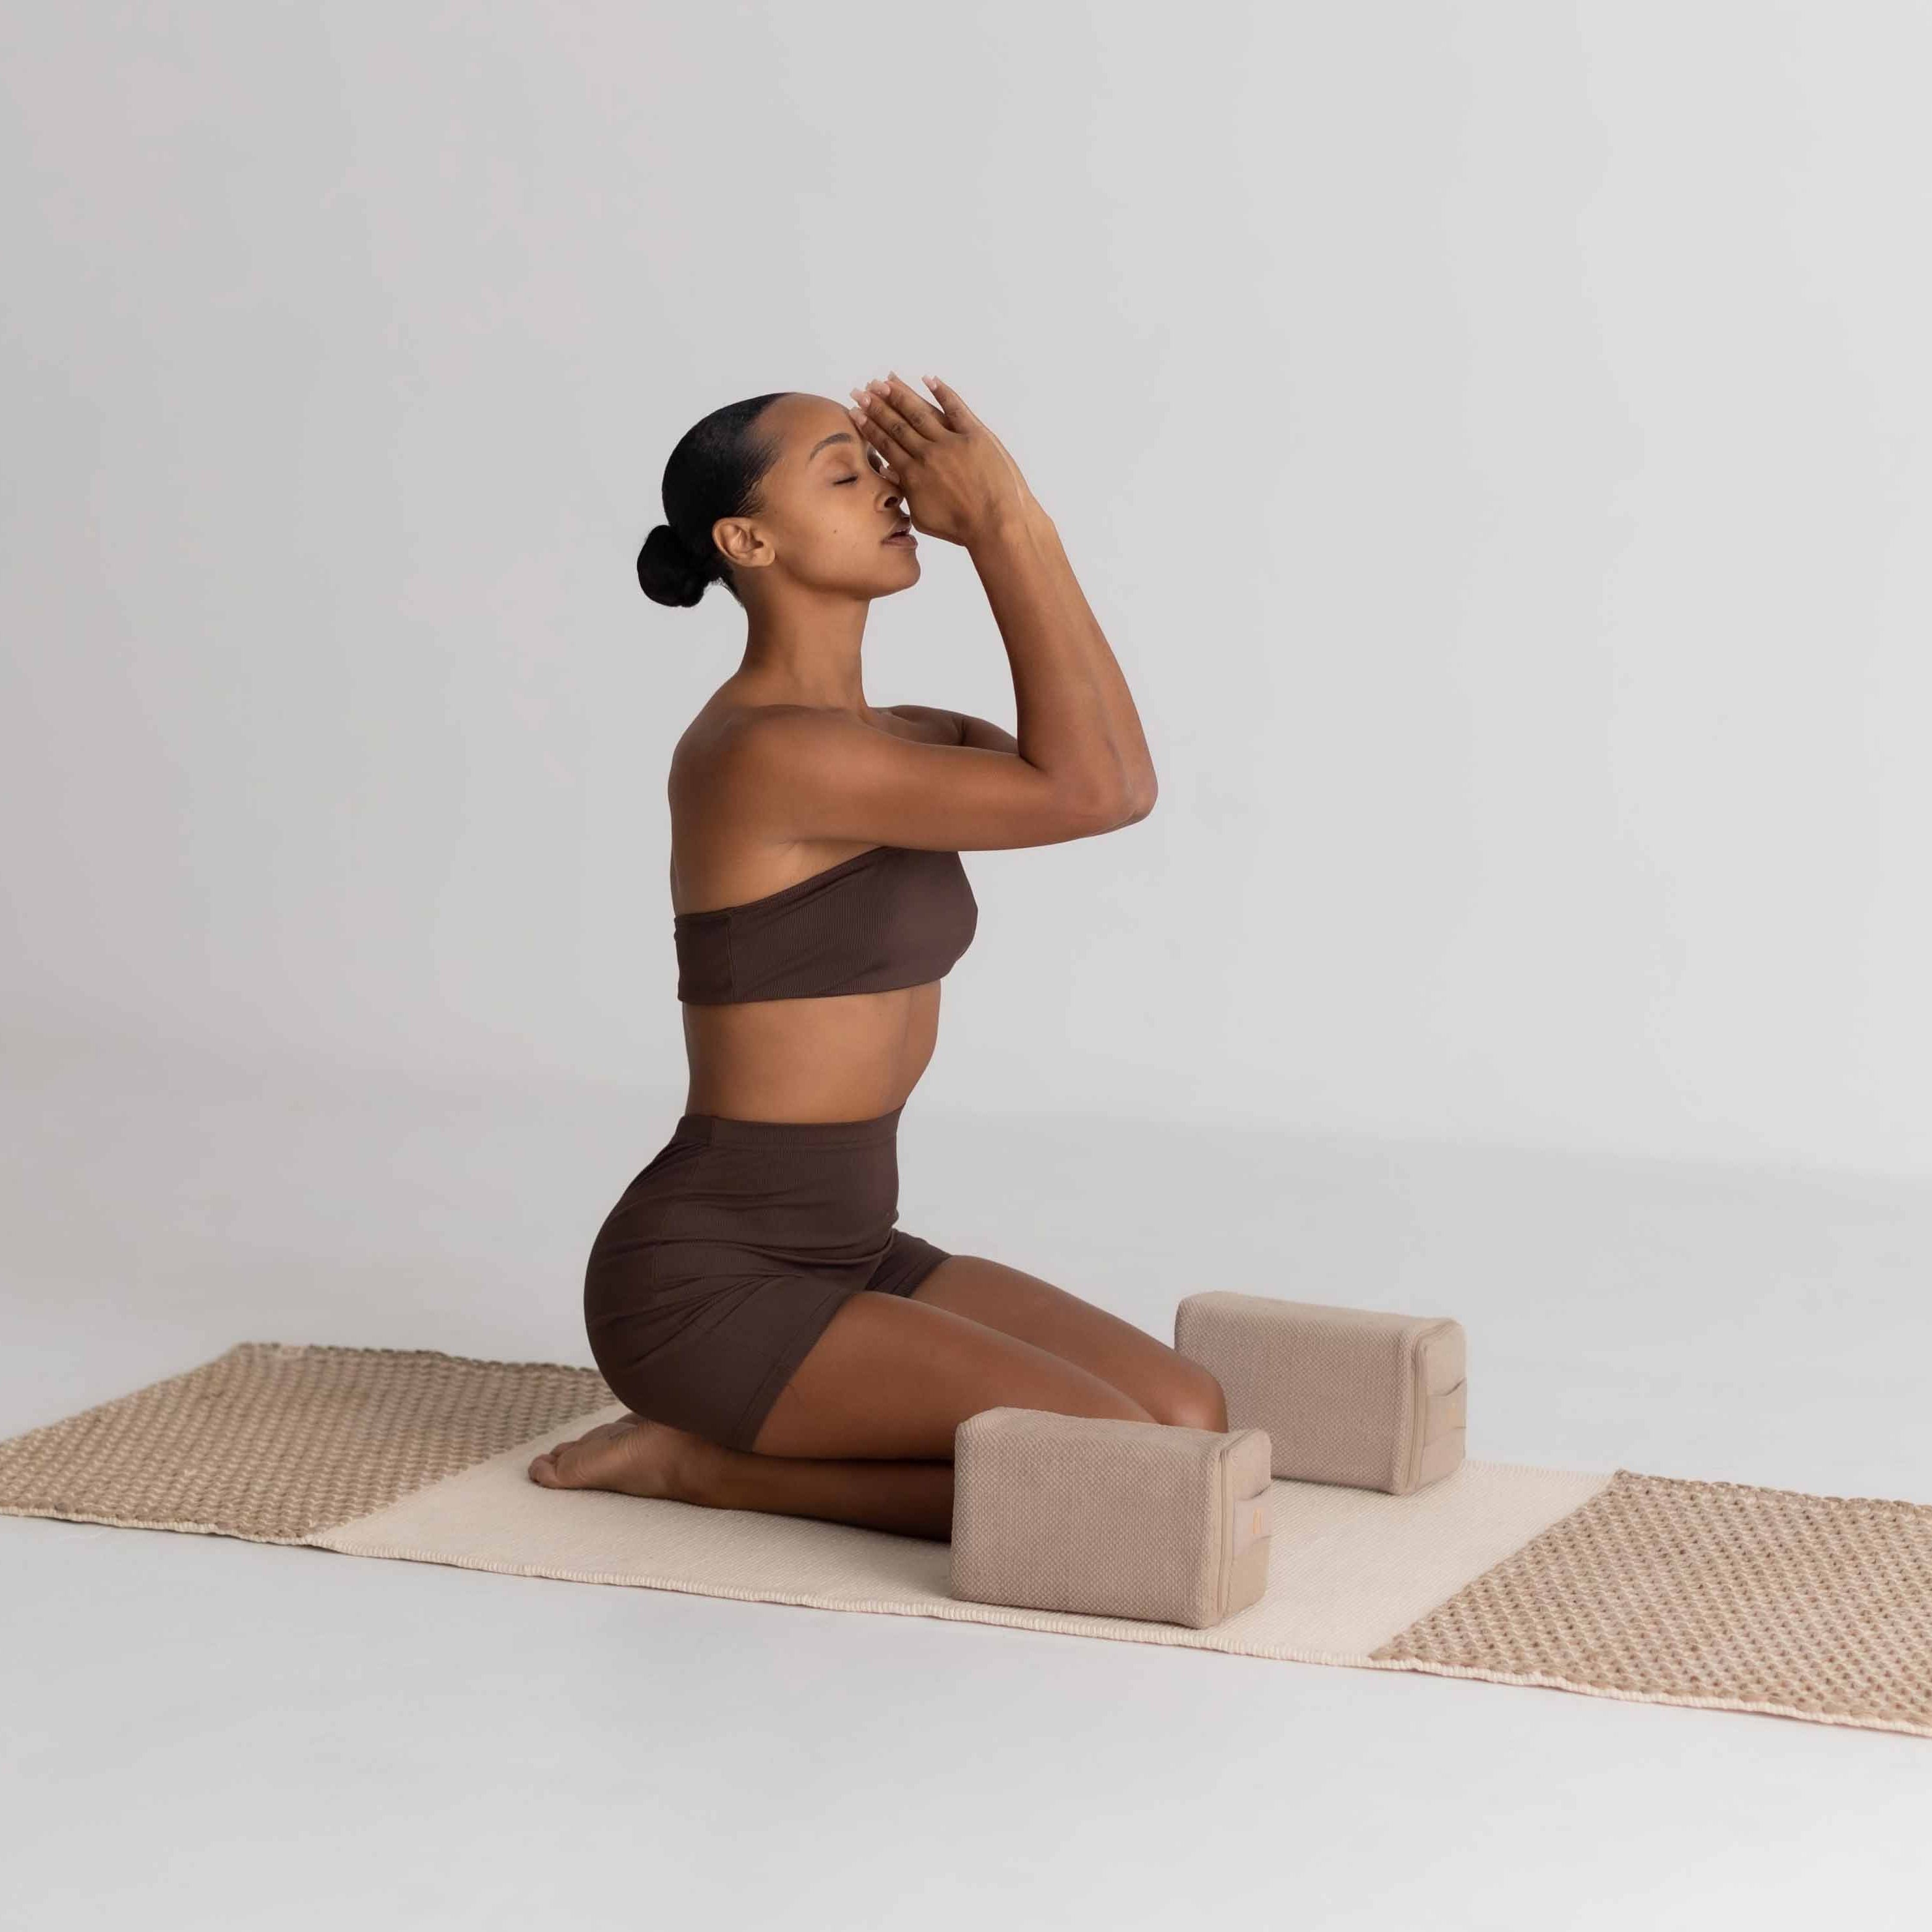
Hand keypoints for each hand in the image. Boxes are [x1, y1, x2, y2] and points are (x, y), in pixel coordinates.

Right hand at [845, 373, 1038, 546]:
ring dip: (901, 395)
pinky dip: (942, 391)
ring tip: (885, 381)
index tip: (857, 412)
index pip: (886, 444)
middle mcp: (928, 454)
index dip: (870, 427)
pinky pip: (955, 407)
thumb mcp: (924, 518)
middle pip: (898, 425)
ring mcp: (952, 442)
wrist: (996, 525)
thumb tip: (892, 476)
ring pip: (920, 412)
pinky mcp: (975, 434)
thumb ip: (906, 494)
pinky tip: (928, 379)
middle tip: (862, 390)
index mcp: (913, 475)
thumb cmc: (962, 528)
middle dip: (877, 406)